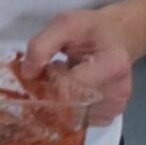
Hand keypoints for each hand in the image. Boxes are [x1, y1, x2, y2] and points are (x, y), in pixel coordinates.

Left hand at [21, 9, 133, 125]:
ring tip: (63, 79)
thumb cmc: (91, 30)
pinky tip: (70, 90)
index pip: (71, 86)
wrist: (117, 37)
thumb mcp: (64, 24)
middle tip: (48, 76)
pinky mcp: (107, 116)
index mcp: (112, 64)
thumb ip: (42, 45)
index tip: (41, 73)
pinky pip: (77, 120)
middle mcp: (118, 90)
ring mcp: (113, 106)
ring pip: (70, 116)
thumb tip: (27, 73)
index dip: (48, 83)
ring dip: (56, 102)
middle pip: (70, 105)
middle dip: (49, 94)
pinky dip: (66, 109)